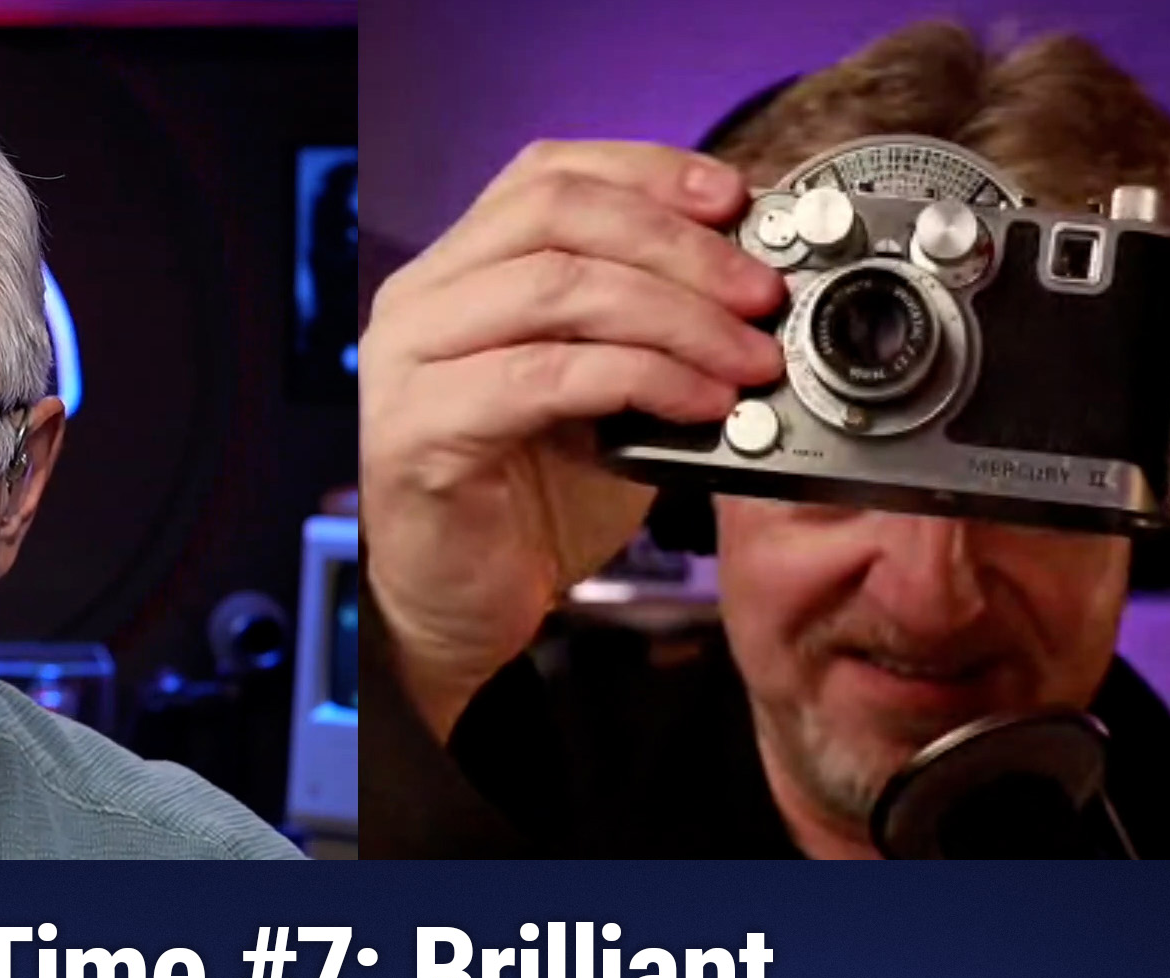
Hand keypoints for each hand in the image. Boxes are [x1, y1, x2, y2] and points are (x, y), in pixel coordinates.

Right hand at [360, 140, 786, 737]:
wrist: (460, 611)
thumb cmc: (526, 504)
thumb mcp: (599, 394)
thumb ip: (646, 331)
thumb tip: (754, 284)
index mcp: (458, 271)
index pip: (549, 174)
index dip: (649, 173)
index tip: (736, 200)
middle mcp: (421, 300)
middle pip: (557, 215)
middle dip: (679, 246)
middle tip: (760, 292)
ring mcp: (409, 362)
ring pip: (556, 288)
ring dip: (675, 317)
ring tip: (746, 358)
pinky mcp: (419, 430)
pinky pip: (546, 378)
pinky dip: (640, 380)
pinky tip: (698, 405)